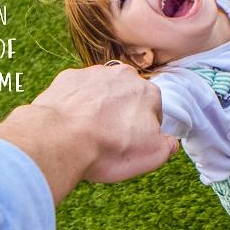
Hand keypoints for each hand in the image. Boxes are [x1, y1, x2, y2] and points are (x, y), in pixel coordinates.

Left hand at [0, 64, 177, 203]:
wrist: (59, 138)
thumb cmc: (107, 147)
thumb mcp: (151, 156)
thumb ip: (168, 145)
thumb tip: (170, 141)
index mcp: (147, 91)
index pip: (153, 110)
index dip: (144, 130)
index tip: (131, 143)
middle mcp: (122, 75)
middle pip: (126, 96)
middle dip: (121, 113)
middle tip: (109, 138)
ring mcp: (93, 73)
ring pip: (101, 91)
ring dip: (98, 106)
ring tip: (87, 132)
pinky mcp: (68, 77)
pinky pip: (77, 90)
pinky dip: (75, 103)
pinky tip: (70, 122)